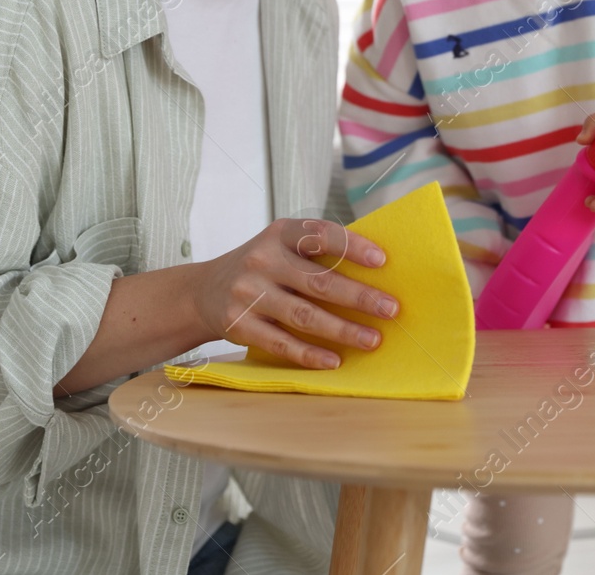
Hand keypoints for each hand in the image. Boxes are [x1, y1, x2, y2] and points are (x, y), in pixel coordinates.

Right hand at [190, 218, 397, 369]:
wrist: (202, 292)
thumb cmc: (262, 267)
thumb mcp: (281, 246)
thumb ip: (317, 253)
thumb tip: (375, 273)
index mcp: (280, 233)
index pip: (320, 234)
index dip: (353, 246)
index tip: (383, 261)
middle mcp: (263, 260)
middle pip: (319, 281)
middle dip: (360, 297)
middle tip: (392, 309)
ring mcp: (249, 294)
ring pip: (304, 316)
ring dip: (343, 330)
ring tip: (373, 339)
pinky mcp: (240, 325)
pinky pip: (282, 343)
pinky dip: (310, 354)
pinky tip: (335, 360)